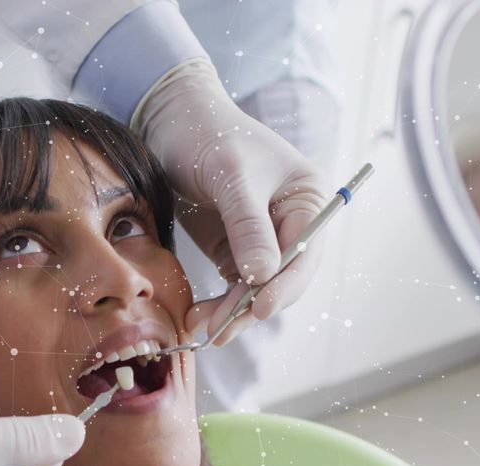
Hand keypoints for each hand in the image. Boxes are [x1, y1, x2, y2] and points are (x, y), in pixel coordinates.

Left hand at [135, 60, 329, 345]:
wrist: (170, 121)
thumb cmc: (207, 135)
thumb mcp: (230, 177)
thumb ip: (248, 226)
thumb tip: (264, 277)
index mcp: (309, 198)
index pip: (305, 252)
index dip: (284, 284)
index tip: (258, 308)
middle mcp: (293, 222)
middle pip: (285, 277)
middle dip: (254, 304)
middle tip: (221, 329)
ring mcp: (264, 237)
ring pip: (259, 288)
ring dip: (234, 310)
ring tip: (204, 328)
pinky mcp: (236, 247)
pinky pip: (236, 284)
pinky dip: (221, 302)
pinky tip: (202, 315)